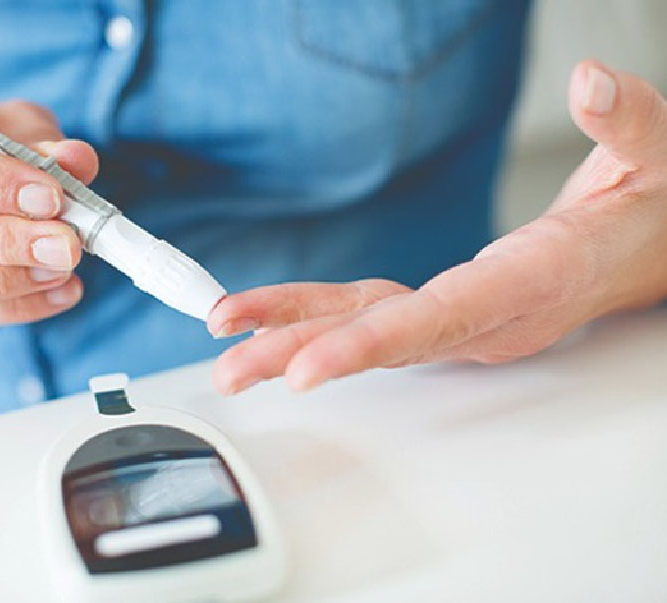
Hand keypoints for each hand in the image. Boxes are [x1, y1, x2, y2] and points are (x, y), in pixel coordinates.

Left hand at [208, 60, 666, 393]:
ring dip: (292, 338)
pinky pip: (369, 315)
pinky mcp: (443, 309)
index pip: (441, 320)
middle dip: (302, 353)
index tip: (304, 369)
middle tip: (231, 368)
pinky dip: (315, 317)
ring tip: (228, 342)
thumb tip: (590, 82)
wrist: (646, 252)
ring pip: (365, 332)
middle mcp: (485, 317)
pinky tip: (268, 320)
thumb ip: (628, 121)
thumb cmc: (644, 213)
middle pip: (382, 340)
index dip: (370, 345)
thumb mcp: (655, 155)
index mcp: (530, 284)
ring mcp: (459, 319)